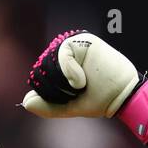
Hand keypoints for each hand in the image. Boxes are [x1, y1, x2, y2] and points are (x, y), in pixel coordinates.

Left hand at [21, 30, 141, 118]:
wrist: (121, 96)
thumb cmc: (98, 100)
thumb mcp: (68, 107)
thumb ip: (47, 106)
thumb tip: (25, 102)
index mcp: (59, 67)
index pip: (39, 77)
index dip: (49, 93)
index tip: (69, 98)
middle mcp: (65, 53)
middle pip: (42, 70)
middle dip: (56, 88)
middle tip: (76, 92)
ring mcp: (73, 45)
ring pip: (50, 63)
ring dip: (63, 81)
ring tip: (80, 85)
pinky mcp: (83, 40)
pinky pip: (62, 55)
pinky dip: (69, 72)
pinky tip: (81, 80)